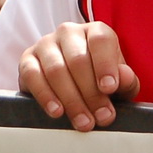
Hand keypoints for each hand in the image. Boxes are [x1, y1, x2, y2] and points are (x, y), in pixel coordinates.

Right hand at [18, 21, 138, 131]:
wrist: (74, 83)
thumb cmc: (100, 80)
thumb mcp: (120, 82)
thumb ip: (126, 81)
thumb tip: (124, 77)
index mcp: (95, 31)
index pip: (100, 40)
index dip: (105, 65)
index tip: (109, 88)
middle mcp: (68, 32)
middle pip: (78, 60)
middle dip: (91, 93)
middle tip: (101, 117)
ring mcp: (45, 44)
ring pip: (56, 69)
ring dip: (71, 100)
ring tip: (83, 122)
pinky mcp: (27, 59)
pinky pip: (32, 75)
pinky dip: (45, 95)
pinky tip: (57, 111)